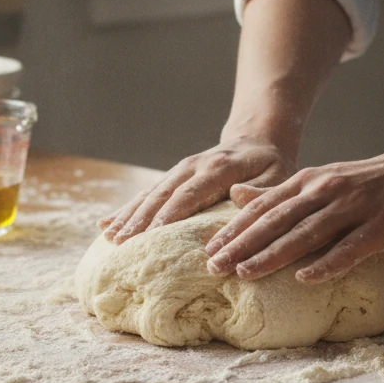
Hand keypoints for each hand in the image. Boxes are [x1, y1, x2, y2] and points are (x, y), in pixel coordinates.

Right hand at [100, 137, 296, 243]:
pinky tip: (106, 224)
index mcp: (218, 168)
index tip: (150, 236)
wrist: (256, 139)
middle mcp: (193, 166)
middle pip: (163, 195)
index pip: (190, 194)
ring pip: (150, 194)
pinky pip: (147, 194)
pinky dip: (127, 209)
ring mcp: (180, 170)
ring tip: (110, 237)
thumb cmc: (270, 165)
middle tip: (121, 243)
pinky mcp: (173, 177)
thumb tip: (238, 195)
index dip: (169, 215)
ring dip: (129, 216)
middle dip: (140, 219)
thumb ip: (261, 190)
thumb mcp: (277, 176)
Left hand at [203, 149, 383, 283]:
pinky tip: (305, 279)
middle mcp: (326, 192)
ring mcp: (354, 208)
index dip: (234, 228)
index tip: (207, 250)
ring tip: (246, 274)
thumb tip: (235, 194)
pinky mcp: (381, 227)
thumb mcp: (323, 180)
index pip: (263, 207)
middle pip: (277, 221)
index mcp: (310, 182)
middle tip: (214, 267)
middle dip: (242, 244)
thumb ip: (281, 192)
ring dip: (273, 255)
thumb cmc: (372, 183)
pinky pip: (350, 248)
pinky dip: (326, 263)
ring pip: (306, 234)